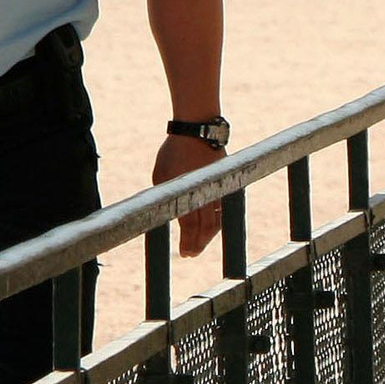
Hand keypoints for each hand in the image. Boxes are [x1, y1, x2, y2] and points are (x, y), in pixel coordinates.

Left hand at [154, 134, 225, 256]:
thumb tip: (165, 214)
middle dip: (198, 243)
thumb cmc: (173, 152)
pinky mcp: (223, 183)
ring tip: (199, 244)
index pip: (189, 224)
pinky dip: (216, 221)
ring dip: (208, 235)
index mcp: (188, 190)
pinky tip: (209, 228)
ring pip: (217, 219)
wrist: (198, 129)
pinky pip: (222, 208)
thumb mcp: (161, 175)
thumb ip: (165, 196)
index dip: (188, 241)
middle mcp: (206, 192)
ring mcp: (217, 188)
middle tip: (190, 254)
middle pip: (205, 226)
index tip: (184, 253)